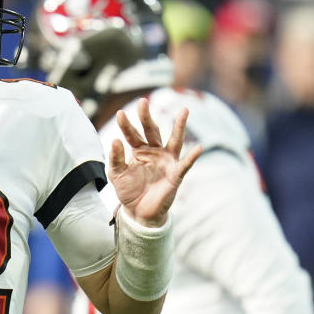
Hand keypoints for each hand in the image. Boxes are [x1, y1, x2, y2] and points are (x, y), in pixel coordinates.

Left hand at [108, 98, 201, 225]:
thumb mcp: (116, 174)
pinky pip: (185, 165)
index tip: (120, 113)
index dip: (126, 124)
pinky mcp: (175, 175)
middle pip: (152, 131)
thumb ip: (115, 158)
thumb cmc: (128, 190)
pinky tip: (198, 148)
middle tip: (143, 101)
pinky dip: (192, 157)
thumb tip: (115, 140)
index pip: (132, 134)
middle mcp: (154, 152)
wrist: (138, 212)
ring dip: (179, 127)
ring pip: (174, 141)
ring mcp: (166, 162)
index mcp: (139, 150)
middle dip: (147, 117)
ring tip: (184, 111)